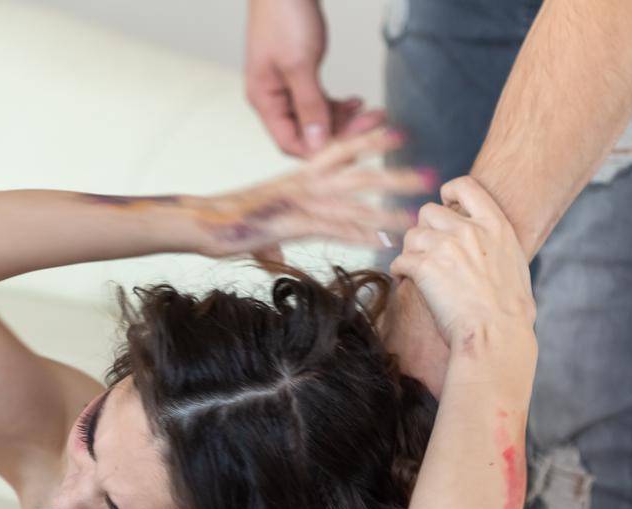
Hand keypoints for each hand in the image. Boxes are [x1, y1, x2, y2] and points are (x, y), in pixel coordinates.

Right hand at [195, 126, 430, 258]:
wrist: (202, 222)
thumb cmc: (225, 223)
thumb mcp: (259, 230)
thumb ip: (276, 241)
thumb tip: (279, 256)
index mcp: (298, 176)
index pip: (340, 149)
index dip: (368, 137)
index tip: (396, 129)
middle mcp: (303, 182)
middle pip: (358, 171)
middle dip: (394, 172)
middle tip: (430, 175)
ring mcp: (300, 202)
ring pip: (353, 199)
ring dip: (387, 207)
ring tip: (416, 213)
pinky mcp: (293, 224)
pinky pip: (334, 226)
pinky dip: (360, 233)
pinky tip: (383, 241)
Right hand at [245, 0, 378, 156]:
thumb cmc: (284, 14)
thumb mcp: (299, 64)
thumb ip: (309, 105)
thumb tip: (317, 142)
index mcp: (264, 99)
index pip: (290, 142)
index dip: (321, 151)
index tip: (353, 149)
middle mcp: (272, 99)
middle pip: (308, 133)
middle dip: (341, 132)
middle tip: (373, 123)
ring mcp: (285, 88)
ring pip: (317, 119)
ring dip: (345, 119)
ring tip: (372, 112)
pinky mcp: (299, 77)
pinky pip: (319, 103)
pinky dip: (338, 106)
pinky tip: (356, 102)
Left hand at [389, 177, 534, 351]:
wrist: (497, 334)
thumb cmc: (509, 312)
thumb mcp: (515, 264)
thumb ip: (495, 244)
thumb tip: (485, 245)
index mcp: (494, 225)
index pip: (465, 186)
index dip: (449, 192)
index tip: (444, 204)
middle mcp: (468, 229)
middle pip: (429, 211)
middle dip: (425, 229)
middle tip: (428, 251)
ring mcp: (445, 246)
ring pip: (411, 235)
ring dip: (411, 251)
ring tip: (417, 270)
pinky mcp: (424, 267)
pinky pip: (399, 260)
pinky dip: (399, 270)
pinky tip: (406, 280)